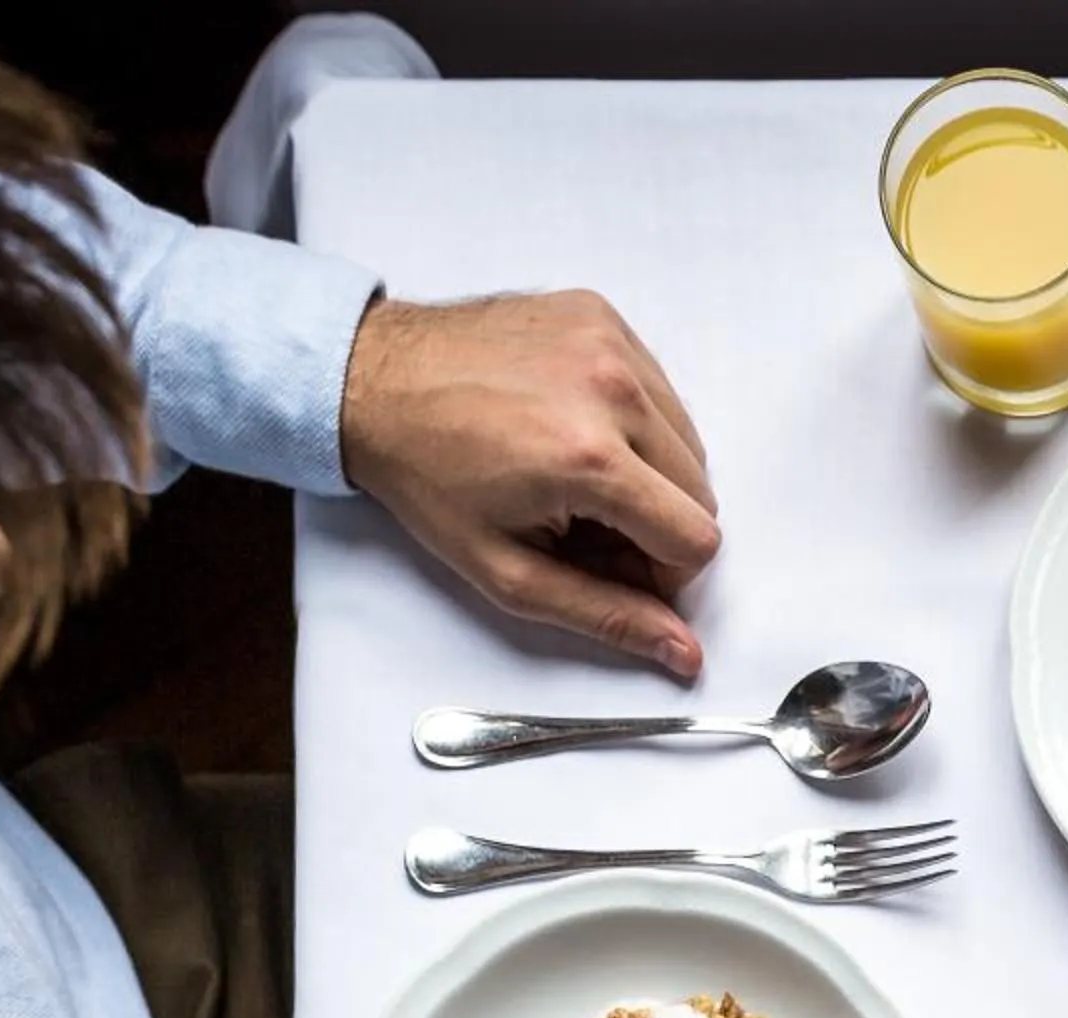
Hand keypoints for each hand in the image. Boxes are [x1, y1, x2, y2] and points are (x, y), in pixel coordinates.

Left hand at [339, 292, 720, 677]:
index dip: (665, 572)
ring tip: (578, 473)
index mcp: (589, 458)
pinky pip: (660, 390)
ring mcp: (609, 343)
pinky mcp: (601, 316)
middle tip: (589, 525)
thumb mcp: (508, 571)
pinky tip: (575, 424)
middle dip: (656, 523)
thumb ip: (606, 615)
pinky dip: (634, 421)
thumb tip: (685, 653)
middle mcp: (611, 389)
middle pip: (700, 492)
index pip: (696, 538)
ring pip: (688, 442)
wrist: (367, 379)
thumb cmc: (426, 474)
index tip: (618, 567)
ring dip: (650, 472)